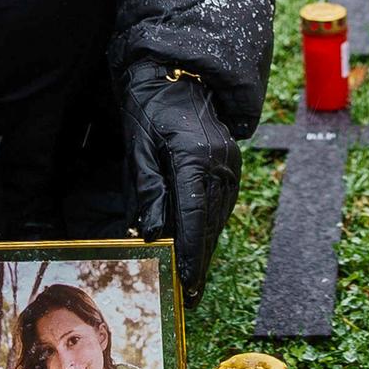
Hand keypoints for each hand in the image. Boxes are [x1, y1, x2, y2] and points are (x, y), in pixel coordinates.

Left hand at [118, 65, 240, 301]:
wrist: (177, 72)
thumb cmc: (150, 105)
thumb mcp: (138, 144)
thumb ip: (147, 188)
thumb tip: (153, 232)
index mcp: (196, 156)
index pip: (193, 214)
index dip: (189, 251)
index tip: (184, 280)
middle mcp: (221, 163)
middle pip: (210, 222)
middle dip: (199, 260)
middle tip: (188, 295)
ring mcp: (230, 164)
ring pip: (218, 216)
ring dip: (205, 248)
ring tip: (192, 281)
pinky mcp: (229, 165)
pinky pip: (219, 204)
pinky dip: (207, 227)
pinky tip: (197, 247)